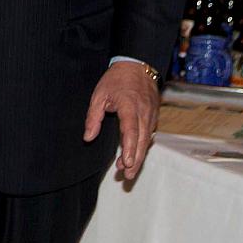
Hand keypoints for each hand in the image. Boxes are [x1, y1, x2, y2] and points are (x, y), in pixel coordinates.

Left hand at [84, 61, 159, 181]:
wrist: (138, 65)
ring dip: (139, 156)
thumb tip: (88, 138)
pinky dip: (142, 146)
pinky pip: (149, 134)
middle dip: (135, 160)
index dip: (129, 148)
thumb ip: (93, 117)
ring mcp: (151, 114)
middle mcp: (143, 112)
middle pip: (141, 140)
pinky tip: (134, 156)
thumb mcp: (99, 95)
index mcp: (129, 105)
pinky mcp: (154, 116)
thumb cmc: (116, 80)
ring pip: (147, 140)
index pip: (130, 130)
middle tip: (128, 177)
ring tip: (129, 171)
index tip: (126, 163)